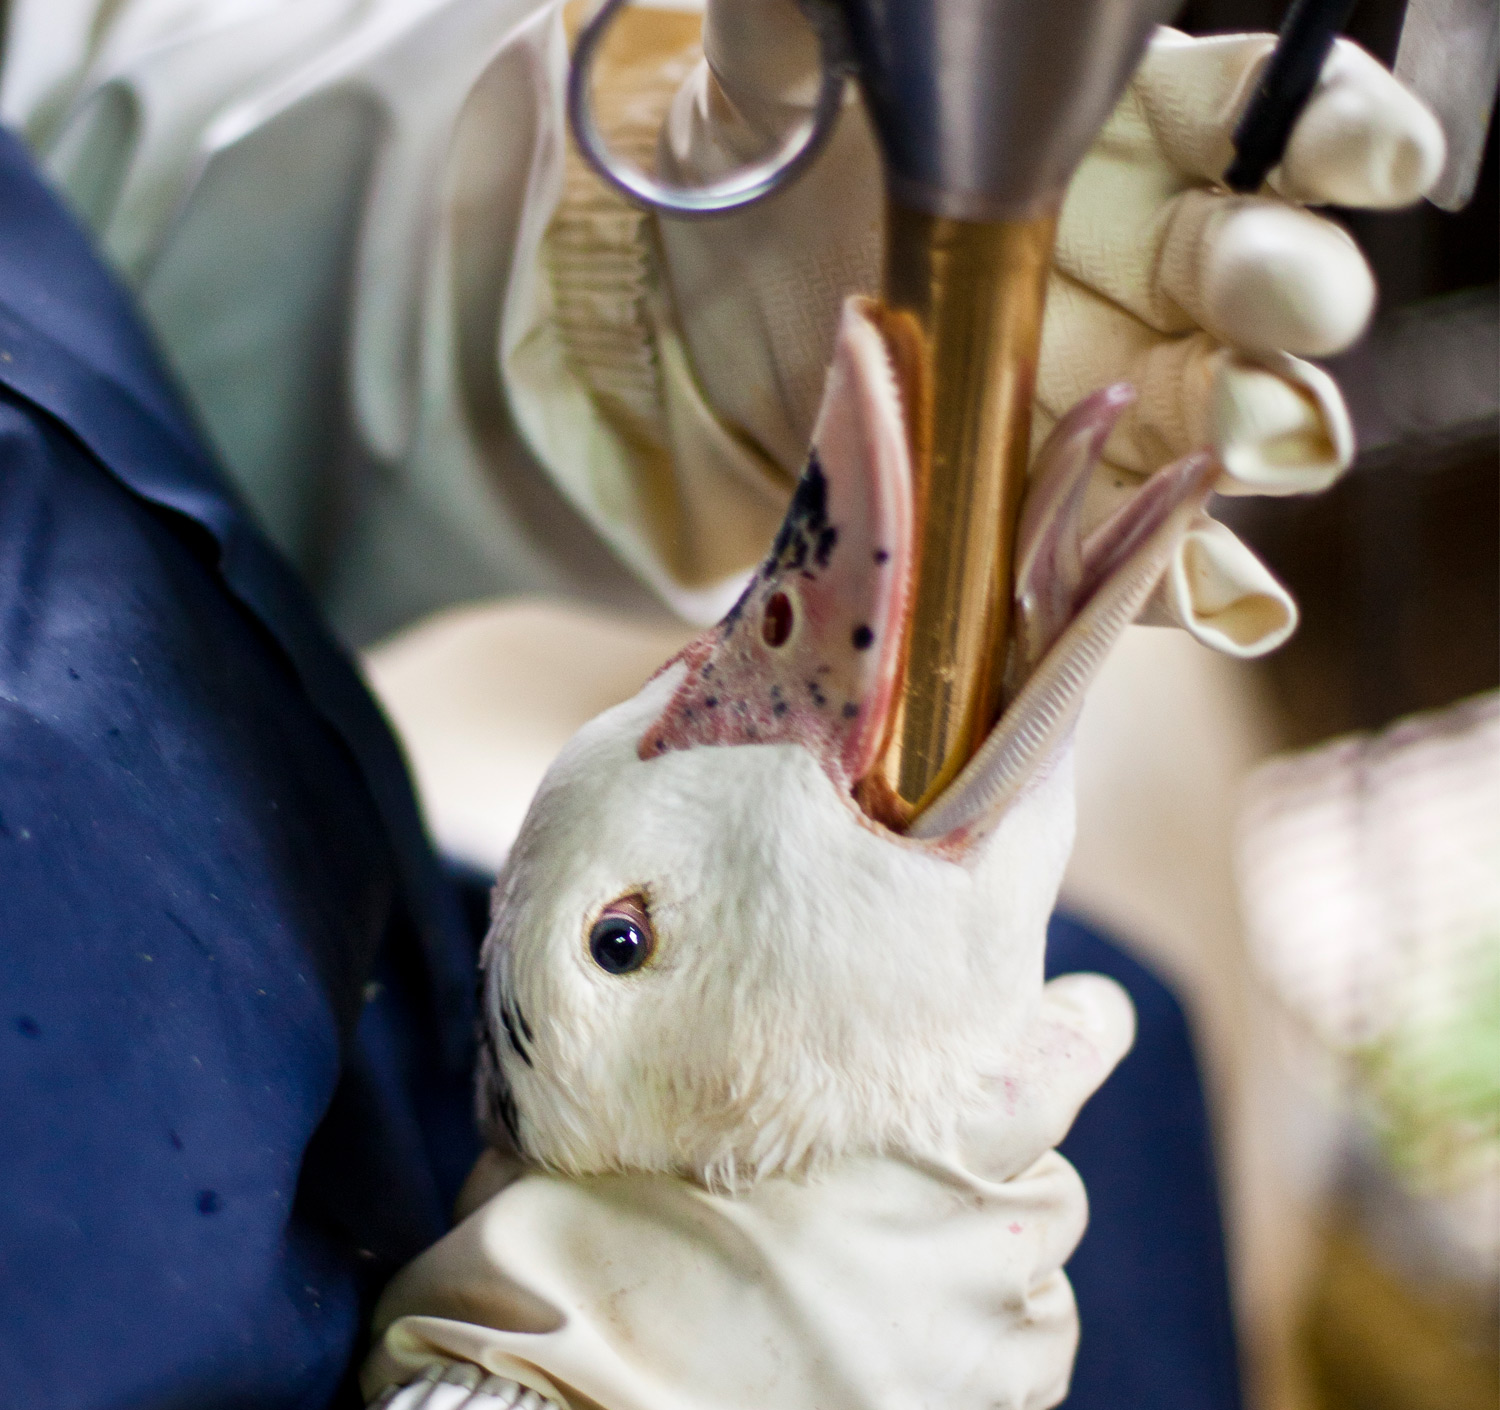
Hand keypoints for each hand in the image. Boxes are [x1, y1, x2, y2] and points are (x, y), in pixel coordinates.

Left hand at [648, 7, 1443, 653]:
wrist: (669, 363)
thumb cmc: (736, 213)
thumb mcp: (755, 117)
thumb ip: (790, 56)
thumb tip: (785, 4)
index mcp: (1074, 146)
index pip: (1226, 122)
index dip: (1321, 133)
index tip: (1369, 158)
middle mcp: (1108, 273)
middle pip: (1240, 280)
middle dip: (1284, 291)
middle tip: (1294, 307)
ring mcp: (1082, 402)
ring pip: (1213, 423)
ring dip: (1259, 439)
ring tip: (1257, 450)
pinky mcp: (1037, 515)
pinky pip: (1132, 557)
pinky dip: (1184, 585)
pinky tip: (1229, 605)